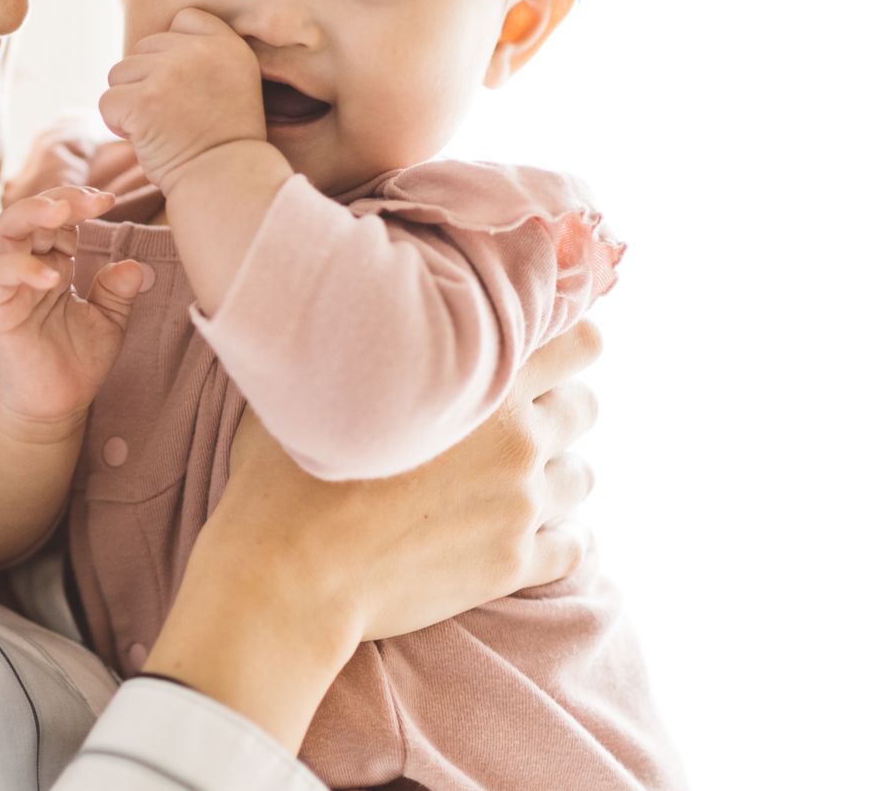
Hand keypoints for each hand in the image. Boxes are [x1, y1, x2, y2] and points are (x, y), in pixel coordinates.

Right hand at [0, 186, 147, 441]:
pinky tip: (55, 275)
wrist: (54, 407)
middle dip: (60, 199)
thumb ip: (118, 292)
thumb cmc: (76, 361)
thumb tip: (134, 266)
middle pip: (29, 213)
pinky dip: (24, 267)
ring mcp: (9, 287)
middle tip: (92, 201)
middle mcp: (27, 268)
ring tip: (63, 213)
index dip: (79, 204)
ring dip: (32, 213)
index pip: (58, 218)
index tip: (109, 200)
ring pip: (5, 231)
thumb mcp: (109, 321)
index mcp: (52, 263)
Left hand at [98, 7, 269, 193]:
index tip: (188, 88)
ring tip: (161, 128)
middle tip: (175, 117)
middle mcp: (201, 51)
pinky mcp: (143, 100)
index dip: (173, 54)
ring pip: (119, 73)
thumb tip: (150, 48)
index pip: (183, 19)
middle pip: (144, 49)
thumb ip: (200, 57)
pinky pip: (107, 102)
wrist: (226, 183)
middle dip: (148, 82)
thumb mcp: (233, 83)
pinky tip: (146, 139)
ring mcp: (170, 73)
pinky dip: (118, 124)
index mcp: (229, 44)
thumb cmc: (223, 142)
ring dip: (130, 102)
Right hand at [143, 318, 603, 746]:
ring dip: (551, 474)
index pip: (579, 338)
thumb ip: (386, 341)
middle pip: (585, 406)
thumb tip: (379, 307)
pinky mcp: (514, 563)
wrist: (291, 569)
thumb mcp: (330, 376)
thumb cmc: (291, 465)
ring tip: (502, 480)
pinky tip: (512, 532)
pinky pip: (573, 546)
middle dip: (555, 408)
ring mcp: (521, 503)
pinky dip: (553, 538)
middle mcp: (518, 436)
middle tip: (505, 421)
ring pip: (581, 476)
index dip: (565, 340)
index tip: (537, 354)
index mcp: (481, 375)